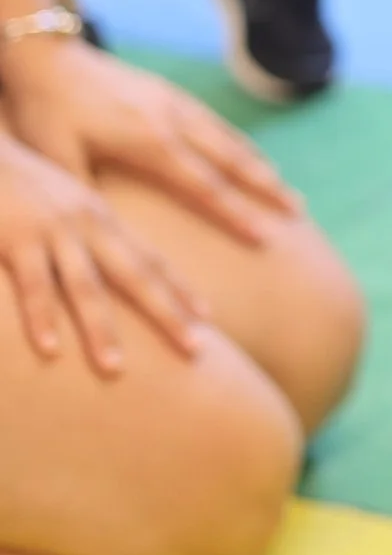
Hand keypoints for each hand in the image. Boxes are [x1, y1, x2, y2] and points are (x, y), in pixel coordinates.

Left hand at [0, 37, 299, 245]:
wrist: (46, 55)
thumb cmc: (44, 110)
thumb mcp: (55, 156)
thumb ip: (86, 193)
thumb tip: (108, 234)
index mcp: (150, 141)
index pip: (204, 186)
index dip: (237, 214)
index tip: (266, 237)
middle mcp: (174, 121)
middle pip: (233, 161)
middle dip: (268, 189)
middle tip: (298, 212)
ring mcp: (175, 104)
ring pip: (230, 139)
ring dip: (260, 166)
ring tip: (286, 189)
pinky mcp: (170, 94)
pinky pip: (216, 124)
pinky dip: (240, 145)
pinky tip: (247, 156)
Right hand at [0, 130, 204, 372]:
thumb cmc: (21, 185)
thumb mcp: (65, 205)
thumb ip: (87, 236)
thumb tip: (104, 269)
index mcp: (104, 219)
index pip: (151, 259)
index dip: (179, 288)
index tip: (208, 318)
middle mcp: (89, 225)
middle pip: (137, 276)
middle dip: (167, 313)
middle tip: (195, 351)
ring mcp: (55, 232)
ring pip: (85, 287)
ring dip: (101, 329)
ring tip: (116, 369)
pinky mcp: (17, 239)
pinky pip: (33, 284)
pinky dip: (41, 317)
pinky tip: (50, 349)